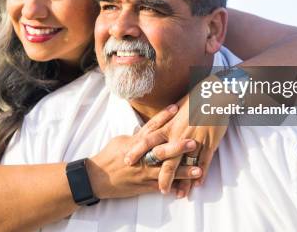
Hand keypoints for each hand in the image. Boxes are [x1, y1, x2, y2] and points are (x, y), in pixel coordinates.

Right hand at [87, 105, 201, 199]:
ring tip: (199, 169)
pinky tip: (187, 187)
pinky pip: (162, 187)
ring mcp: (144, 173)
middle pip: (162, 150)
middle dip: (179, 146)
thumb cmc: (108, 158)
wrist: (97, 178)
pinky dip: (174, 187)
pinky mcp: (144, 186)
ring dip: (184, 171)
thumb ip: (137, 137)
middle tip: (194, 141)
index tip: (176, 108)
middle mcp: (142, 157)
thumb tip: (149, 131)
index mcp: (136, 144)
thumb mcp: (121, 142)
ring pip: (167, 171)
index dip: (164, 117)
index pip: (152, 128)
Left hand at [124, 96, 227, 197]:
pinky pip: (205, 161)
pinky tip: (197, 183)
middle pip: (168, 159)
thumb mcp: (177, 107)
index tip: (128, 161)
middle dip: (163, 176)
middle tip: (160, 189)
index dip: (138, 151)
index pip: (149, 140)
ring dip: (184, 180)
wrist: (215, 95)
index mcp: (169, 125)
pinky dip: (201, 173)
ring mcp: (195, 140)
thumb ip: (165, 119)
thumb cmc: (195, 99)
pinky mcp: (210, 142)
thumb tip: (153, 126)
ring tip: (180, 194)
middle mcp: (179, 134)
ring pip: (187, 164)